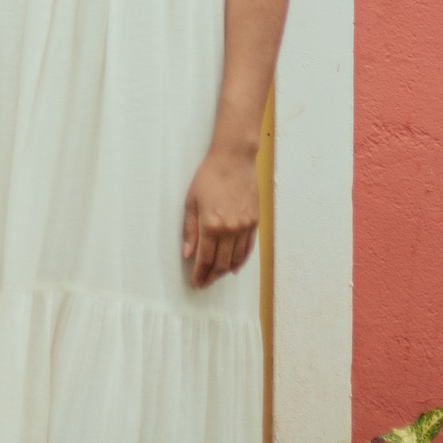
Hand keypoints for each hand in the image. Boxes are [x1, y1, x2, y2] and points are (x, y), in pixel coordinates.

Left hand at [182, 148, 257, 286]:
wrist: (234, 159)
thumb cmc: (209, 176)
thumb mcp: (192, 202)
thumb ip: (190, 230)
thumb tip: (188, 254)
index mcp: (211, 225)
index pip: (205, 258)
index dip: (200, 273)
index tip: (196, 282)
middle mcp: (230, 229)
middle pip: (221, 263)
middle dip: (211, 276)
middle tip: (204, 283)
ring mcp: (245, 226)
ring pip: (235, 258)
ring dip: (225, 270)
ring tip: (216, 276)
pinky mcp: (254, 221)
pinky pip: (248, 248)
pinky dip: (241, 260)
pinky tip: (234, 267)